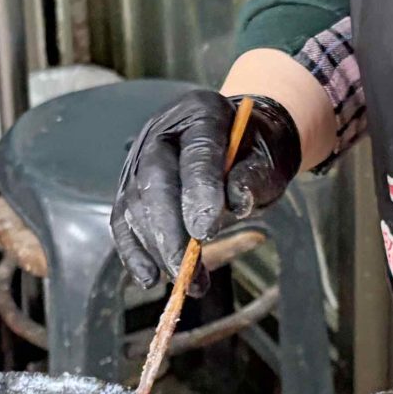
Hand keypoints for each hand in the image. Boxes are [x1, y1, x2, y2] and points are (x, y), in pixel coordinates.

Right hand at [110, 92, 303, 295]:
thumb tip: (237, 201)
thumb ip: (253, 177)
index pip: (197, 152)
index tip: (205, 231)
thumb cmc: (256, 151)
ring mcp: (140, 158)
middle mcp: (162, 132)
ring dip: (156, 248)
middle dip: (168, 230)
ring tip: (185, 281)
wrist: (241, 143)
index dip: (199, 191)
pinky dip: (134, 252)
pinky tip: (149, 277)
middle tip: (184, 268)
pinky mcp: (131, 187)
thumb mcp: (268, 159)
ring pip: (136, 205)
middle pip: (155, 181)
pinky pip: (124, 221)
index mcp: (202, 112)